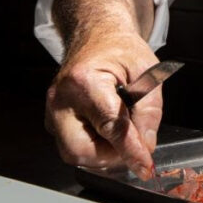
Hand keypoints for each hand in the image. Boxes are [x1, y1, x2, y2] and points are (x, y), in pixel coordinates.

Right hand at [44, 32, 161, 179]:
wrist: (96, 37)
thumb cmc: (120, 49)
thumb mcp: (147, 71)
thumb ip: (150, 108)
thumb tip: (146, 144)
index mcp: (84, 81)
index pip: (109, 125)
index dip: (130, 149)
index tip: (145, 166)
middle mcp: (60, 100)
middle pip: (81, 150)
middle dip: (112, 155)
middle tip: (135, 143)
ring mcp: (52, 112)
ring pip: (75, 153)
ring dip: (105, 151)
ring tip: (123, 125)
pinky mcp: (53, 122)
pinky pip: (73, 146)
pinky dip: (96, 145)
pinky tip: (109, 127)